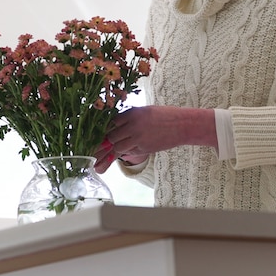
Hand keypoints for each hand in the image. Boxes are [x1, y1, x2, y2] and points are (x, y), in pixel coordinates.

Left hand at [93, 105, 215, 172]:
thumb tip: (115, 126)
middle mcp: (132, 124)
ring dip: (110, 153)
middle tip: (92, 153)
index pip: (110, 122)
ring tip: (99, 163)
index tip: (94, 137)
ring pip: (117, 146)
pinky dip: (124, 154)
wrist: (183, 124)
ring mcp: (138, 136)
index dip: (102, 131)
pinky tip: (119, 157)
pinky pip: (129, 152)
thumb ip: (130, 119)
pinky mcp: (144, 147)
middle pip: (111, 136)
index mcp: (132, 112)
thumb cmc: (164, 116)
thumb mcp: (145, 112)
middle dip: (102, 144)